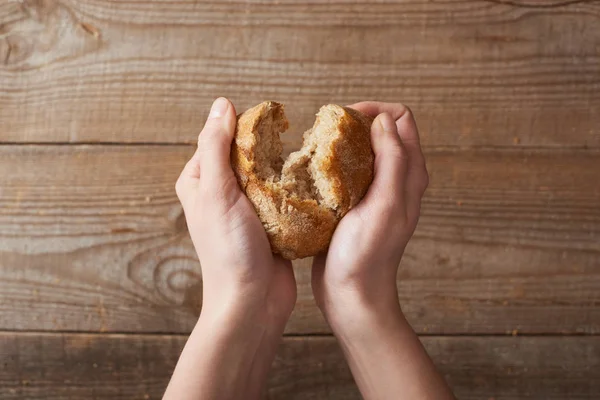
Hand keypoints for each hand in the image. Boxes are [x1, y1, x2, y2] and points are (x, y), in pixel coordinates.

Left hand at [175, 97, 295, 324]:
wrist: (252, 301)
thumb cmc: (229, 250)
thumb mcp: (217, 192)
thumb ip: (216, 147)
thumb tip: (222, 104)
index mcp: (198, 181)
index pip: (217, 137)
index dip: (242, 124)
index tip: (271, 117)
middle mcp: (219, 193)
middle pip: (244, 154)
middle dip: (266, 144)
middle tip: (291, 136)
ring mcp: (245, 208)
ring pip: (265, 173)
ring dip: (281, 166)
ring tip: (303, 156)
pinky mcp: (267, 222)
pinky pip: (280, 195)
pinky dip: (291, 187)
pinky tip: (307, 180)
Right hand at [311, 103, 453, 399]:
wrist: (352, 296)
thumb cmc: (368, 256)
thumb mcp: (385, 205)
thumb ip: (392, 160)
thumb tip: (383, 121)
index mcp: (409, 175)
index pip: (401, 119)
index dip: (375, 111)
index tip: (346, 118)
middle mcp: (396, 180)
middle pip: (380, 131)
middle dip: (356, 122)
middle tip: (329, 132)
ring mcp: (374, 192)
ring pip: (361, 150)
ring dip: (342, 143)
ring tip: (319, 150)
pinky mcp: (354, 205)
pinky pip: (345, 172)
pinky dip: (332, 164)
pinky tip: (314, 173)